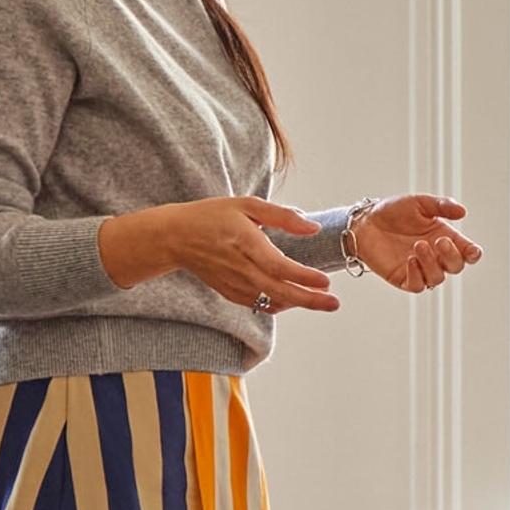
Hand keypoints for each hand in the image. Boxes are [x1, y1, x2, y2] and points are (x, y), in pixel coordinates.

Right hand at [100, 197, 340, 312]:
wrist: (175, 237)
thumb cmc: (213, 216)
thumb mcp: (247, 205)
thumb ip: (282, 217)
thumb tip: (313, 227)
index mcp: (245, 242)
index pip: (278, 266)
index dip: (302, 276)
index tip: (325, 281)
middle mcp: (239, 267)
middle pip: (278, 290)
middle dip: (308, 300)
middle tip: (334, 303)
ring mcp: (233, 283)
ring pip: (269, 300)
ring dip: (296, 303)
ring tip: (321, 301)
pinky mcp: (229, 292)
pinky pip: (257, 304)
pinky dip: (277, 304)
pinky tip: (292, 301)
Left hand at [351, 194, 483, 292]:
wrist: (365, 222)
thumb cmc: (393, 211)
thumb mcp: (419, 203)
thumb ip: (441, 206)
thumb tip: (463, 211)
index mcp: (445, 238)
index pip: (467, 252)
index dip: (473, 254)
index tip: (472, 251)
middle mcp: (435, 256)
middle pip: (456, 267)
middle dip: (452, 256)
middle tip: (439, 241)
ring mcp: (420, 269)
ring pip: (437, 278)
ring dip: (431, 263)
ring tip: (417, 245)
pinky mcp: (403, 278)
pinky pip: (417, 286)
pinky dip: (417, 275)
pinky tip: (410, 260)